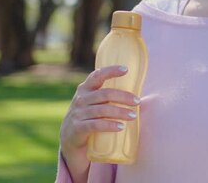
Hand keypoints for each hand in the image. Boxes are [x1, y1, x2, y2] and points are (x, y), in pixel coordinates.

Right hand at [59, 65, 139, 180]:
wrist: (70, 138)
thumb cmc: (89, 116)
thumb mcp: (94, 102)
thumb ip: (108, 96)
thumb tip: (137, 96)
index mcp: (85, 89)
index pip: (97, 75)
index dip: (111, 71)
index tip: (126, 69)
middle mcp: (81, 99)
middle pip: (105, 94)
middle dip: (123, 97)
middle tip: (137, 102)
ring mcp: (78, 113)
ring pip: (102, 110)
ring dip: (120, 112)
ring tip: (133, 116)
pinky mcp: (78, 128)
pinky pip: (96, 125)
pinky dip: (110, 125)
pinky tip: (121, 127)